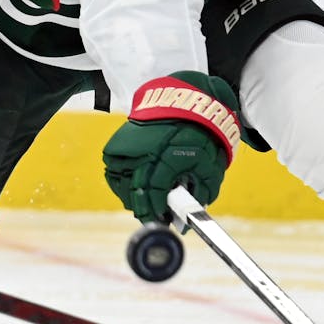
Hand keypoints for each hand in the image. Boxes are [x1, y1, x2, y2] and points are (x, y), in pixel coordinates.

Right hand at [102, 71, 240, 222]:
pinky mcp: (116, 145)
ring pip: (121, 185)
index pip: (154, 194)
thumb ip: (204, 189)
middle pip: (135, 193)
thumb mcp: (210, 161)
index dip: (158, 212)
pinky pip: (114, 174)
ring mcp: (126, 149)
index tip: (164, 221)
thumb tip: (195, 211)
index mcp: (165, 158)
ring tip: (146, 201)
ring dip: (132, 197)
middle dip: (145, 209)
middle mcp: (142, 153)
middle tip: (156, 217)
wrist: (180, 102)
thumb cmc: (198, 131)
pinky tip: (134, 186)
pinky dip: (122, 184)